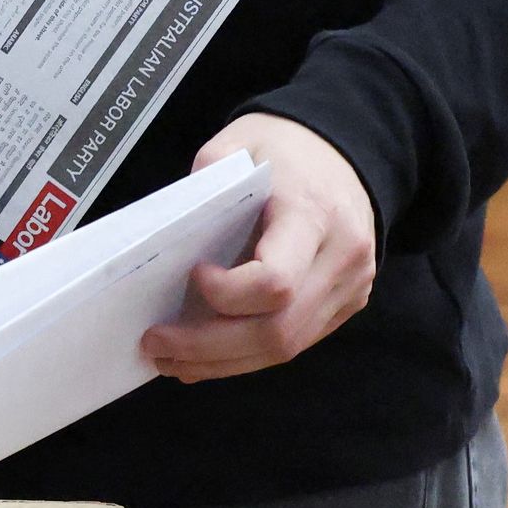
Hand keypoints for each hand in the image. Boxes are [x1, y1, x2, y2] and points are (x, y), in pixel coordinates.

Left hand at [141, 114, 379, 381]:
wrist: (346, 147)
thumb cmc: (284, 147)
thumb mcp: (237, 146)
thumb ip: (203, 190)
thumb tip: (164, 247)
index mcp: (313, 212)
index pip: (275, 280)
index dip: (227, 294)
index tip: (193, 275)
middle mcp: (342, 257)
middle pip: (278, 329)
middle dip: (210, 346)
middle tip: (156, 344)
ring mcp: (351, 285)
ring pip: (288, 346)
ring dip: (224, 361)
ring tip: (173, 361)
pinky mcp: (347, 302)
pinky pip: (297, 341)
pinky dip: (249, 354)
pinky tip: (209, 355)